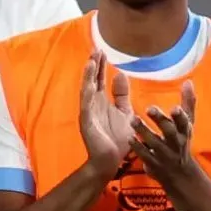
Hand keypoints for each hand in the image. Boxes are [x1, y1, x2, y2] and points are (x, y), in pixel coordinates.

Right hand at [78, 50, 134, 177]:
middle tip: (97, 49)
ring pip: (87, 87)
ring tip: (92, 59)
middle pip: (92, 80)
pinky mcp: (86, 119)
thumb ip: (122, 96)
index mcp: (102, 102)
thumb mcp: (125, 113)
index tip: (103, 52)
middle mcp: (93, 104)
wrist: (111, 161)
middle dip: (94, 65)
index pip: (100, 79)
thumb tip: (121, 74)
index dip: (101, 66)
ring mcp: (88, 110)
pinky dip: (87, 88)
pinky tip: (90, 78)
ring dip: (89, 74)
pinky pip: (86, 101)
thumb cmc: (118, 140)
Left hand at [129, 81, 198, 181]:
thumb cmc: (181, 142)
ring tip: (133, 119)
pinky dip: (137, 147)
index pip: (185, 123)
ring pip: (154, 143)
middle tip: (150, 108)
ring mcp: (165, 155)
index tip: (175, 108)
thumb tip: (188, 81)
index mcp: (184, 132)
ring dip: (143, 131)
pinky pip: (145, 155)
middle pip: (170, 131)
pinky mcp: (153, 164)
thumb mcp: (187, 124)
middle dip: (161, 120)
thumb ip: (188, 103)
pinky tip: (129, 138)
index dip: (180, 116)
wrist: (180, 175)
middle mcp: (176, 143)